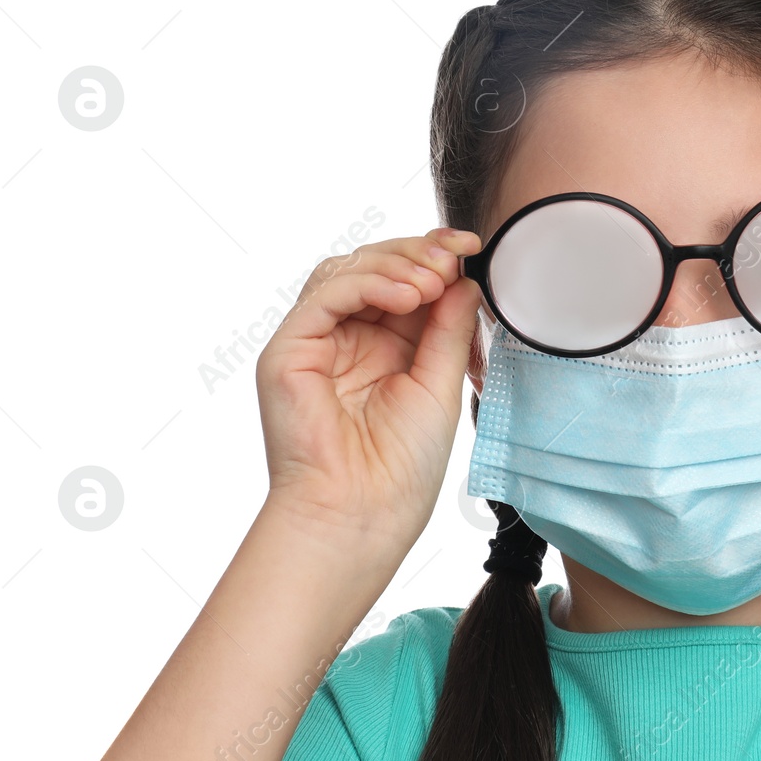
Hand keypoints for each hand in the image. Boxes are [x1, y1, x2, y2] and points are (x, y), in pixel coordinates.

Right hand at [255, 228, 482, 545]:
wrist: (361, 514)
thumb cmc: (400, 467)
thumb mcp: (439, 383)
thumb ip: (448, 328)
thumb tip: (464, 278)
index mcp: (384, 349)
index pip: (404, 282)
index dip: (435, 257)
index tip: (471, 247)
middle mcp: (347, 339)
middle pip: (375, 266)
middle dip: (418, 253)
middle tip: (453, 258)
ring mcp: (315, 342)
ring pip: (348, 269)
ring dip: (396, 264)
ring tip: (432, 282)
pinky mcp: (290, 349)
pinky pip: (327, 293)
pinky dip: (369, 282)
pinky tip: (406, 295)